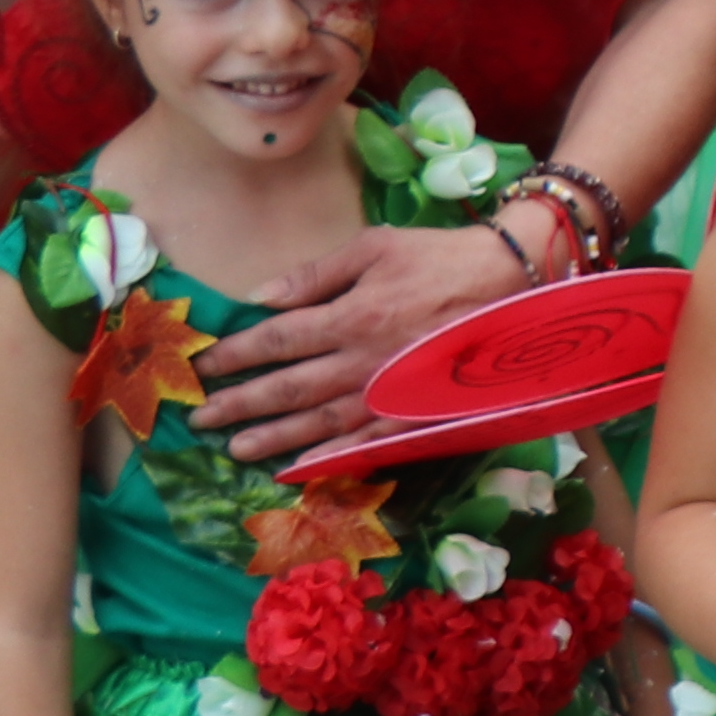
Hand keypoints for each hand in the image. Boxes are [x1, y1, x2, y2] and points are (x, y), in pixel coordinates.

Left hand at [198, 218, 532, 461]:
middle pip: (288, 388)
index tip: (205, 365)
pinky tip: (302, 469)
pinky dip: (332, 458)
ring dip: (274, 437)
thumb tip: (260, 298)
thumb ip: (316, 274)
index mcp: (350, 316)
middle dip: (240, 403)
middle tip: (201, 418)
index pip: (276, 340)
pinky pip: (367, 441)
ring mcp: (390, 392)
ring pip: (319, 422)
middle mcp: (363, 361)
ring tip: (237, 448)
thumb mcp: (375, 247)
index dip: (236, 355)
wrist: (514, 280)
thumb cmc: (442, 257)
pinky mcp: (416, 410)